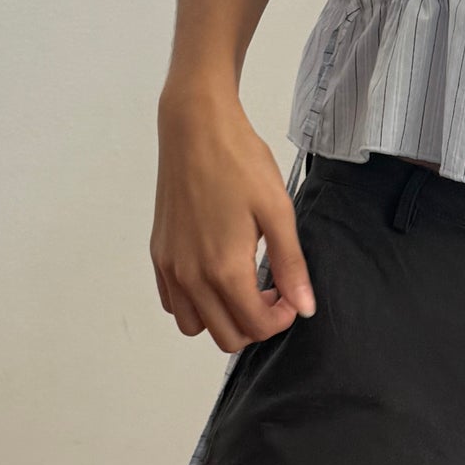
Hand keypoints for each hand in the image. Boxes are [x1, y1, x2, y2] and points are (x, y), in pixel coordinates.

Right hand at [151, 85, 314, 351]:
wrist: (196, 127)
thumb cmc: (239, 161)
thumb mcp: (278, 212)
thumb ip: (291, 266)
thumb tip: (305, 307)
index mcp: (224, 269)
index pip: (256, 327)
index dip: (282, 318)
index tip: (291, 293)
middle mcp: (191, 276)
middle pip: (226, 337)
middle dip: (255, 324)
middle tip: (271, 292)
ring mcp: (170, 266)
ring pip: (195, 326)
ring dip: (223, 319)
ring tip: (243, 286)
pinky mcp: (159, 254)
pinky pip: (173, 303)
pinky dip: (195, 304)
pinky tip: (216, 275)